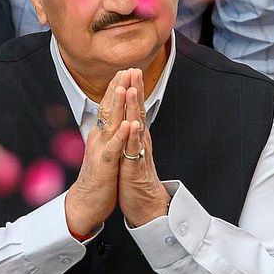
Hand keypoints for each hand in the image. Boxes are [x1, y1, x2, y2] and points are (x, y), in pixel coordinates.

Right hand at [64, 71, 134, 237]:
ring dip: (117, 104)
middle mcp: (98, 138)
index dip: (117, 88)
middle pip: (108, 108)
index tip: (125, 70)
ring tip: (125, 87)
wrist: (86, 203)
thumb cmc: (99, 178)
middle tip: (126, 68)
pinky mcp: (104, 165)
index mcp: (101, 134)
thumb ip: (107, 134)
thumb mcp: (104, 150)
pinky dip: (120, 135)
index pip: (109, 107)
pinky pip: (113, 148)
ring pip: (109, 123)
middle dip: (117, 87)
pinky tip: (127, 124)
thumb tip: (111, 119)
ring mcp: (100, 150)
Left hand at [115, 78, 168, 228]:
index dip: (131, 89)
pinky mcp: (135, 167)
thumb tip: (129, 117)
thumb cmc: (135, 178)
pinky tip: (133, 125)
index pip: (134, 108)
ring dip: (135, 108)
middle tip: (134, 69)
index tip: (128, 69)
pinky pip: (134, 150)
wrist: (145, 204)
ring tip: (133, 89)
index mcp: (137, 136)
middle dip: (135, 90)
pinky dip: (133, 137)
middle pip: (138, 111)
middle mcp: (140, 141)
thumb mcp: (130, 150)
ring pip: (137, 127)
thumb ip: (130, 133)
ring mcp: (138, 153)